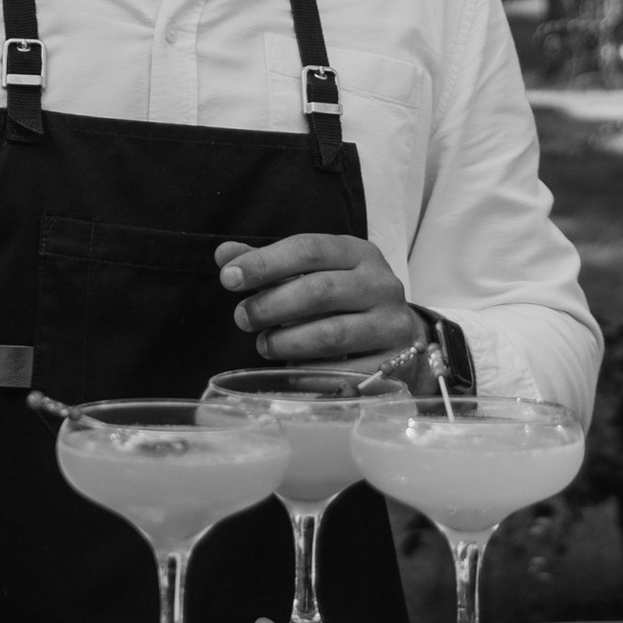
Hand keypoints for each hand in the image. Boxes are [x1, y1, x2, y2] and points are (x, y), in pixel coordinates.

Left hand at [215, 231, 420, 366]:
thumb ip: (270, 266)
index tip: (228, 279)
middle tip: (242, 318)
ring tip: (264, 346)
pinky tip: (291, 371)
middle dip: (272, 305)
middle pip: (320, 290)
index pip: (309, 249)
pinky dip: (311, 373)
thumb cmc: (344, 300)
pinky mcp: (395, 362)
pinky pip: (345, 372)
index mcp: (358, 253)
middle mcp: (381, 284)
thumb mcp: (313, 274)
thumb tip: (224, 255)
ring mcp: (392, 323)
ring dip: (288, 342)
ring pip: (332, 333)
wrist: (398, 335)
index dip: (265, 262)